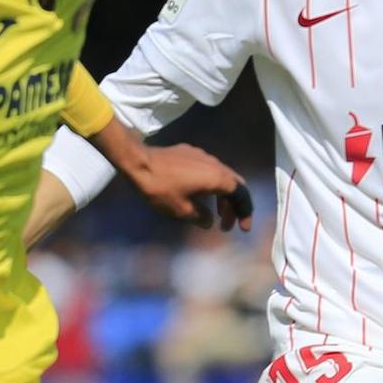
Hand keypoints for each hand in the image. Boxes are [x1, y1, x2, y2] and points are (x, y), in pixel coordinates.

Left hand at [130, 143, 253, 231]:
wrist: (138, 161)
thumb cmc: (161, 188)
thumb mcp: (182, 210)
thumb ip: (201, 217)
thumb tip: (209, 221)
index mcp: (217, 177)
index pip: (241, 195)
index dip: (245, 213)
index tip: (242, 229)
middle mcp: (215, 164)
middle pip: (235, 185)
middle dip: (234, 206)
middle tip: (227, 225)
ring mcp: (203, 156)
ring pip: (222, 177)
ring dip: (222, 197)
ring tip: (215, 215)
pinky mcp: (190, 153)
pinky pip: (209, 171)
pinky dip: (211, 186)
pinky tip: (199, 196)